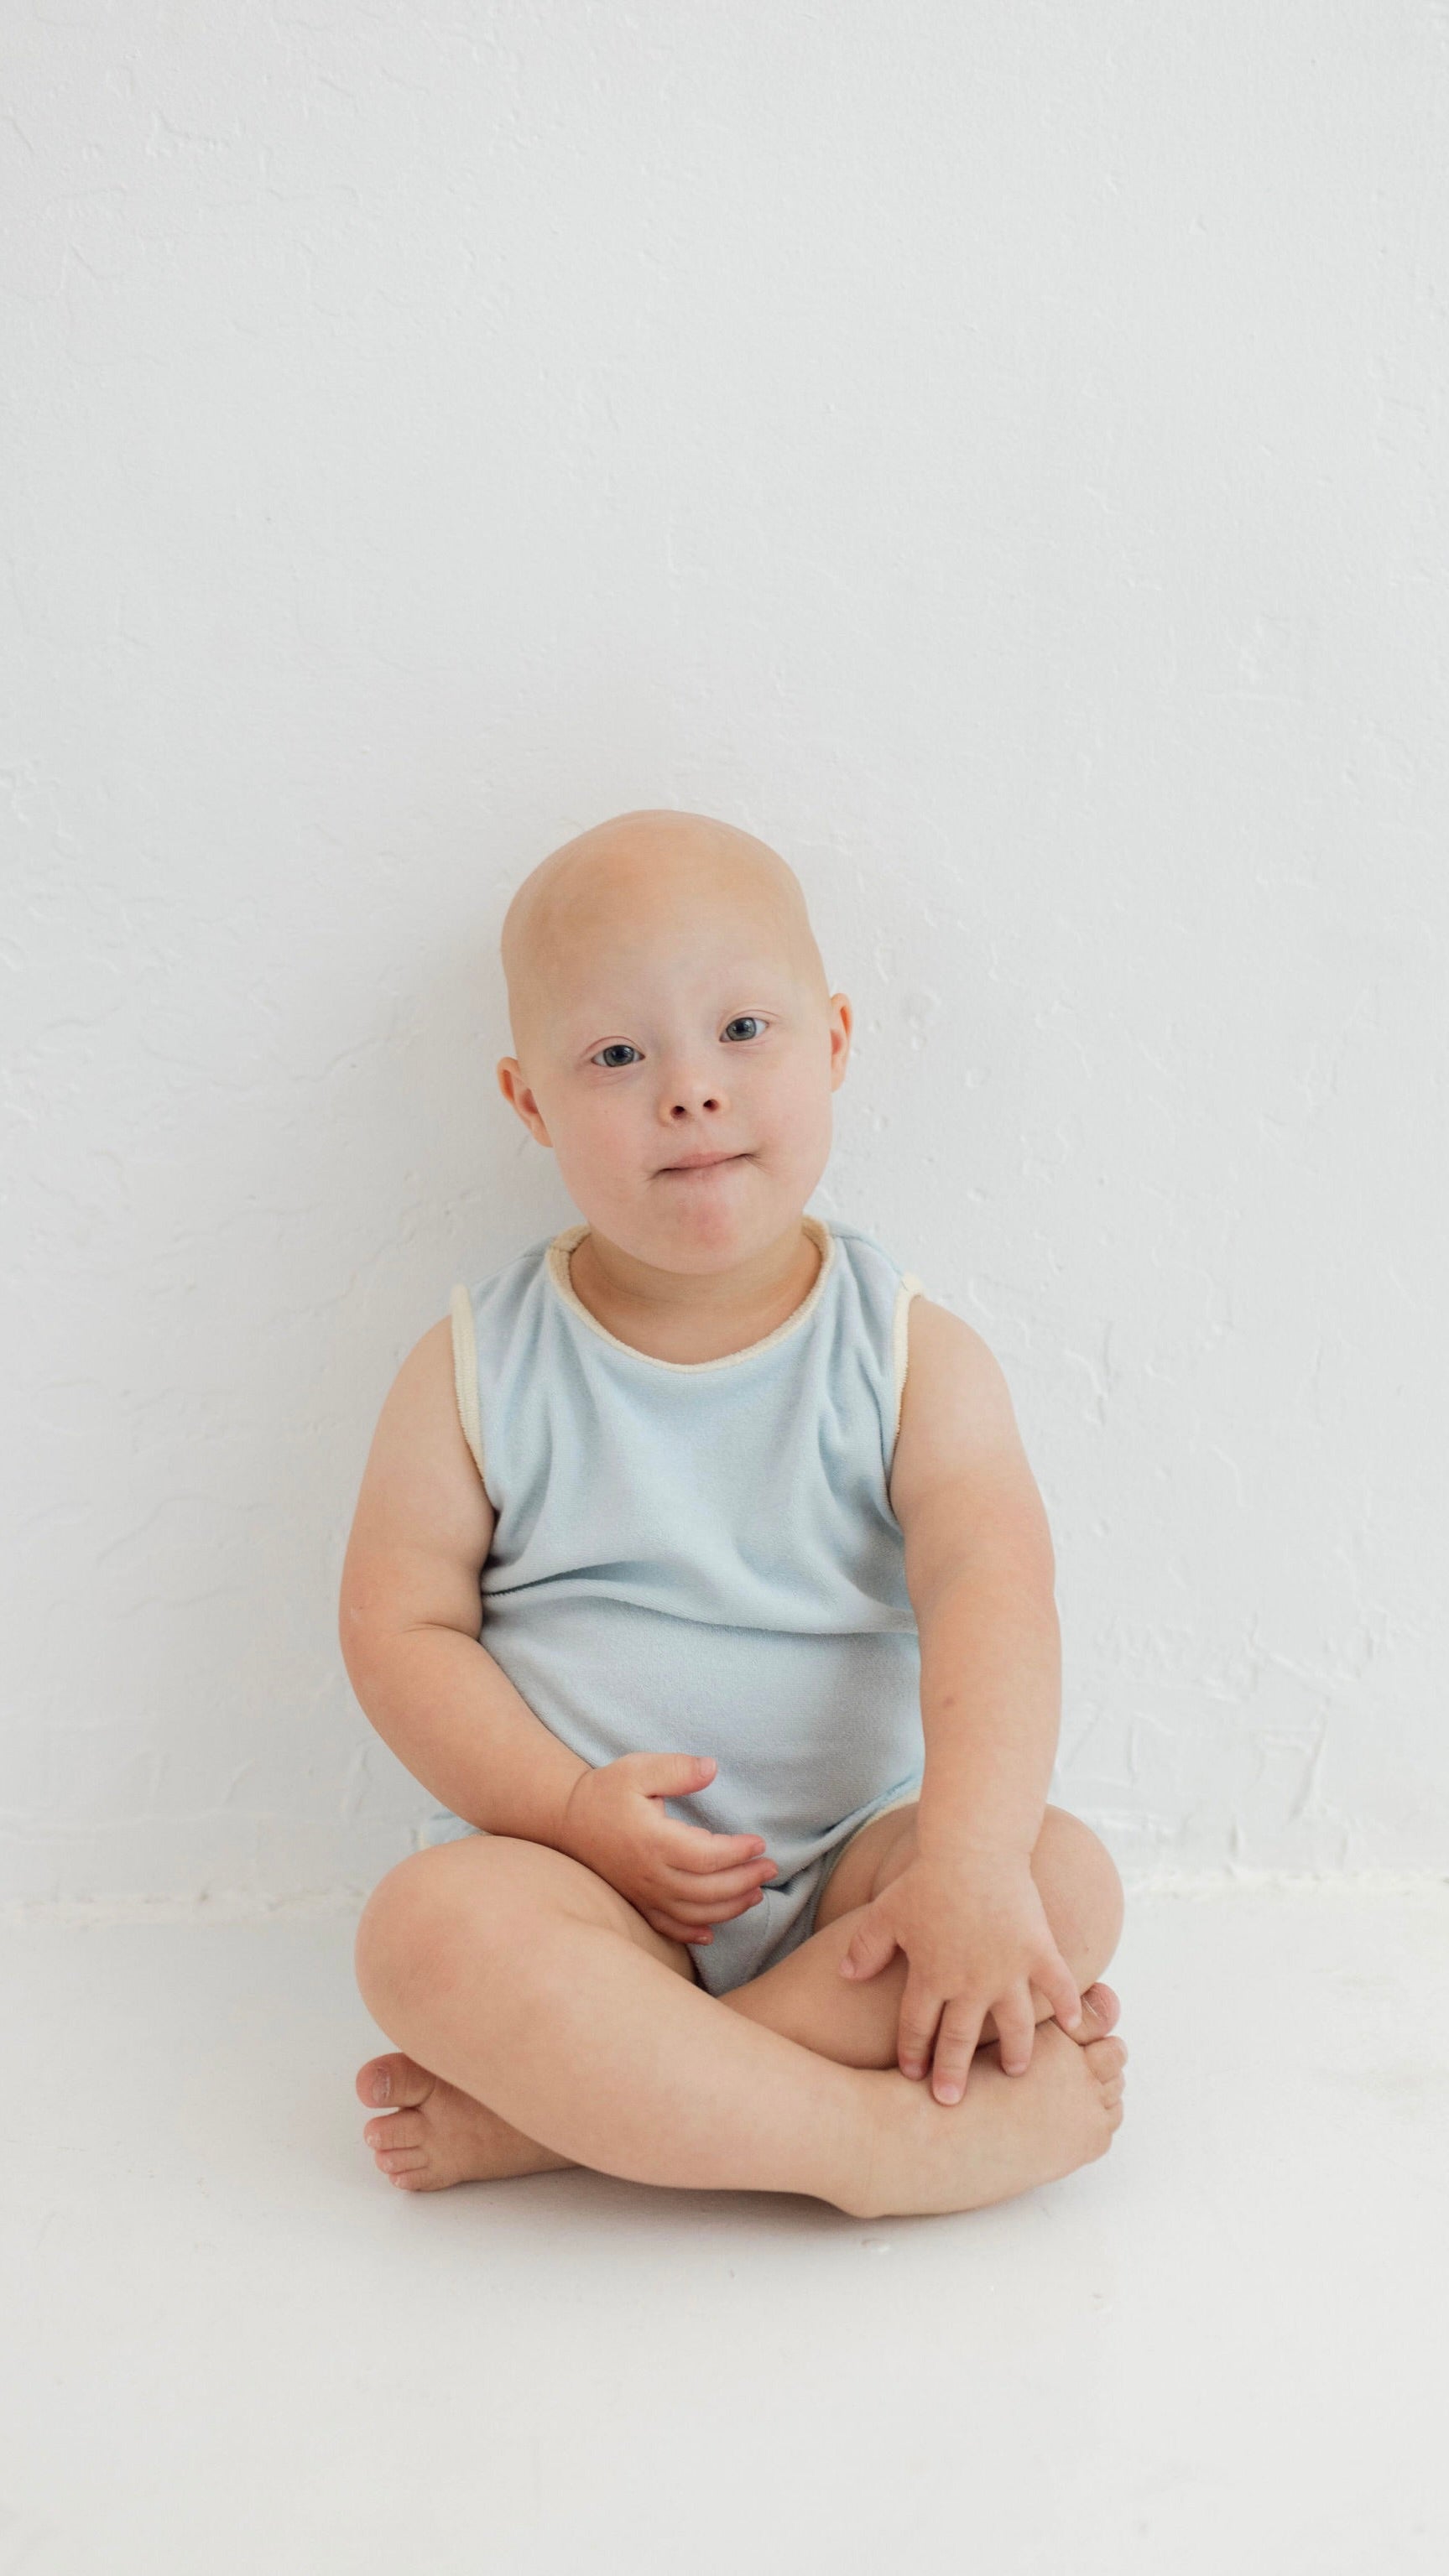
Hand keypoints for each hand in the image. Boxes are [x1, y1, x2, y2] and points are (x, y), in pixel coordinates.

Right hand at [557, 1753, 776, 1946]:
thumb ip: (677, 1769)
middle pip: (708, 1890)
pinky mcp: (636, 1903)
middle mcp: (650, 1875)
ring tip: (755, 1894)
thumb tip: (711, 1769)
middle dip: (745, 1881)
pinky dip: (692, 1933)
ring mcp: (643, 1894)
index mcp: (654, 1841)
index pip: (708, 1856)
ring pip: (694, 1914)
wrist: (566, 1820)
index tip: (760, 1844)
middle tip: (771, 1869)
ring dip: (730, 1908)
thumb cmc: (605, 1792)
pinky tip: (711, 1932)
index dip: (739, 1853)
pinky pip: (668, 1928)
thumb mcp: (638, 1769)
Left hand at [838, 1853, 1081, 2101]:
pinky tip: (1074, 2026)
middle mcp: (969, 1984)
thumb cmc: (926, 1879)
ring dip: (1014, 2053)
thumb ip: (865, 1948)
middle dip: (952, 2073)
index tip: (914, 2077)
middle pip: (958, 2039)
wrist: (972, 1848)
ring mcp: (1007, 1971)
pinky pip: (1058, 1986)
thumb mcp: (884, 1914)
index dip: (913, 2054)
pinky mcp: (1038, 1951)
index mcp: (930, 1977)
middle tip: (950, 2100)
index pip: (916, 2028)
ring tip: (1016, 2071)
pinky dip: (1069, 2006)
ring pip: (1012, 2026)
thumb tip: (845, 1975)